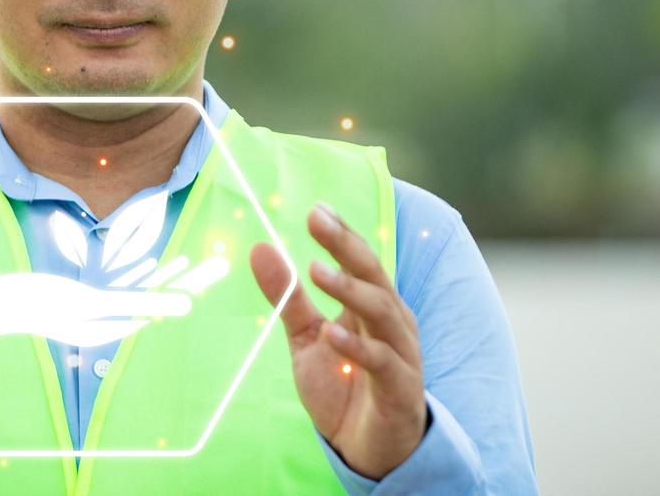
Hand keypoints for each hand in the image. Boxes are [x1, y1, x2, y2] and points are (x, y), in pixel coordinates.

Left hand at [250, 203, 426, 479]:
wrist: (373, 450)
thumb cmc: (343, 386)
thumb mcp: (307, 336)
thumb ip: (288, 295)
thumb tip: (259, 248)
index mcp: (372, 304)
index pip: (360, 260)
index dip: (340, 233)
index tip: (316, 208)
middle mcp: (391, 322)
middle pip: (373, 274)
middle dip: (346, 246)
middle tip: (317, 220)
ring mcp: (399, 353)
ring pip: (381, 311)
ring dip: (350, 289)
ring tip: (318, 270)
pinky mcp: (399, 388)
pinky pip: (380, 361)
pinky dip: (355, 346)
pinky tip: (330, 332)